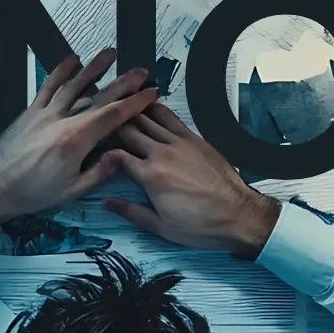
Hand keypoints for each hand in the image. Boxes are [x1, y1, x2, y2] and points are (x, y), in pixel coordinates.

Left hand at [0, 49, 156, 241]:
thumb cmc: (33, 193)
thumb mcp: (72, 190)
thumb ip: (99, 171)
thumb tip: (121, 155)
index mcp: (76, 142)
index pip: (113, 116)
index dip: (135, 103)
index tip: (151, 93)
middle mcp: (62, 121)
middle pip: (98, 96)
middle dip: (123, 83)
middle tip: (141, 72)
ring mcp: (45, 113)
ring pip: (74, 85)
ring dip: (94, 68)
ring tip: (111, 54)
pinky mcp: (31, 112)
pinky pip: (48, 87)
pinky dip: (60, 72)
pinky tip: (72, 59)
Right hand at [100, 103, 280, 256]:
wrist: (239, 215)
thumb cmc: (201, 225)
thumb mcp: (162, 227)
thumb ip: (131, 212)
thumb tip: (106, 202)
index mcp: (150, 177)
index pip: (116, 156)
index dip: (102, 151)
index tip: (94, 150)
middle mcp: (162, 154)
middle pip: (128, 131)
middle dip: (112, 126)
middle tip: (100, 122)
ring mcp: (179, 143)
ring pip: (147, 119)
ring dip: (130, 113)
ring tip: (117, 106)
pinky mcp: (194, 138)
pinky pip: (170, 117)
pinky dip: (155, 109)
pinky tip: (146, 105)